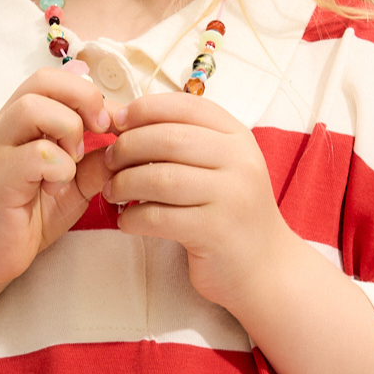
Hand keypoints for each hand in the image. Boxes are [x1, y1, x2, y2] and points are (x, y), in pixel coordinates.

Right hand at [0, 68, 113, 294]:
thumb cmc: (29, 213)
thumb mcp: (74, 182)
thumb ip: (96, 158)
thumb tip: (127, 139)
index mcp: (23, 120)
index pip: (56, 77)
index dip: (91, 94)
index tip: (112, 124)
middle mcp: (6, 126)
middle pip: (43, 80)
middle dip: (83, 100)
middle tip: (100, 132)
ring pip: (33, 108)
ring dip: (68, 131)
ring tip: (74, 162)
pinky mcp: (0, 181)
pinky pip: (34, 155)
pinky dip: (59, 168)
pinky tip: (57, 187)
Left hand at [101, 93, 292, 318]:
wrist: (265, 266)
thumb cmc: (228, 210)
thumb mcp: (215, 165)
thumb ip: (175, 137)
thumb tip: (116, 113)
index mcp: (238, 137)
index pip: (185, 106)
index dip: (144, 110)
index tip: (117, 123)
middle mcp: (240, 162)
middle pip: (168, 139)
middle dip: (127, 147)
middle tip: (108, 161)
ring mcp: (231, 197)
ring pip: (160, 178)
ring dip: (124, 183)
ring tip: (111, 191)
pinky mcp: (215, 232)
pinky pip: (159, 217)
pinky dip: (133, 218)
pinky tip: (126, 221)